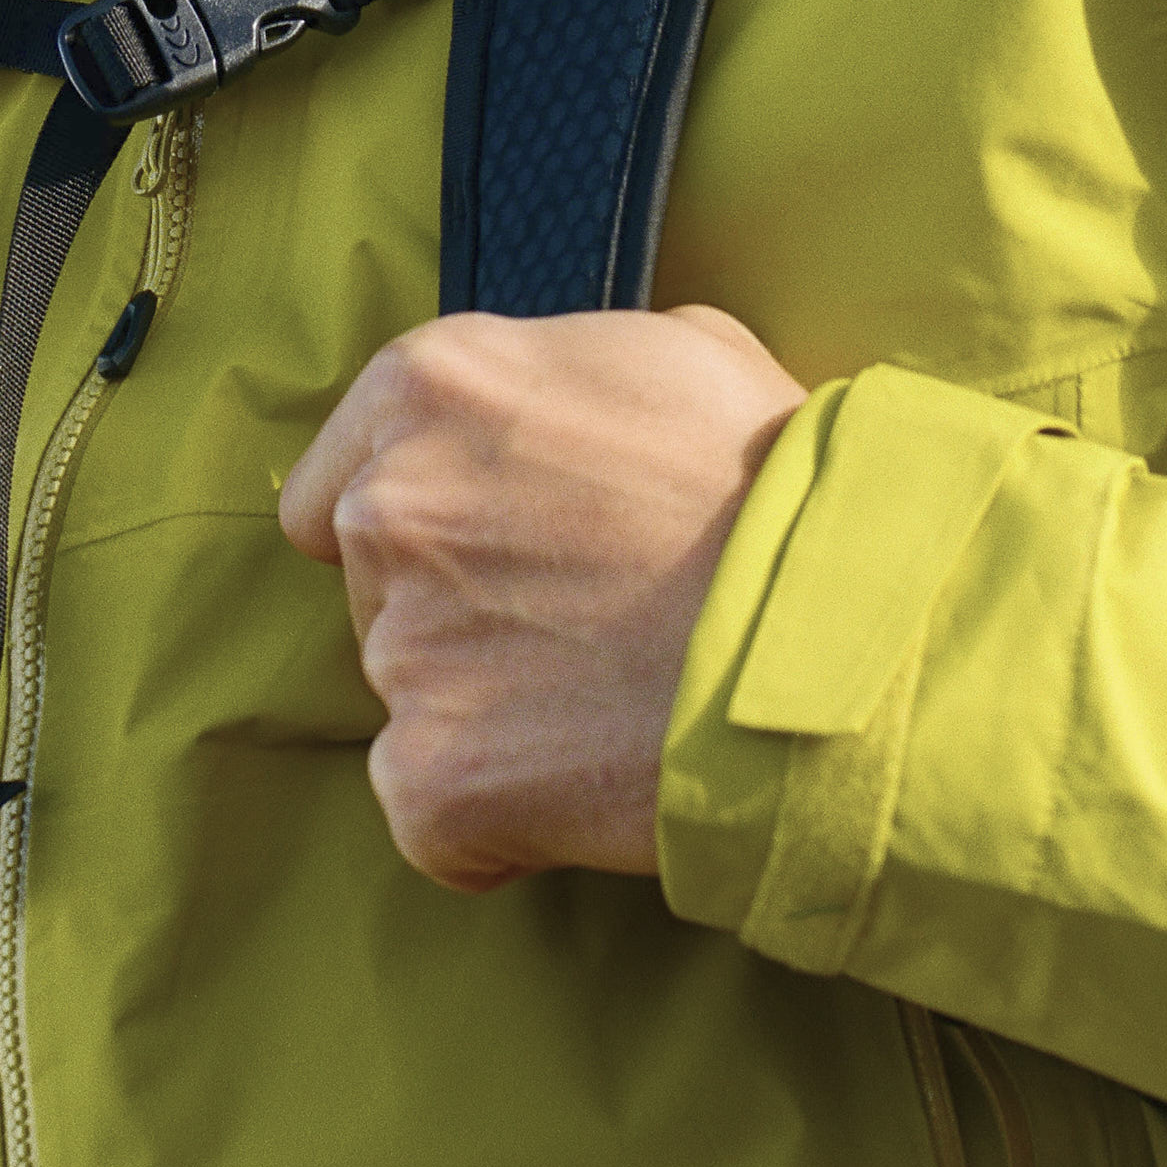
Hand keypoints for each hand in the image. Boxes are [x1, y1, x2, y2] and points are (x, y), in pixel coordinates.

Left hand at [278, 307, 806, 892]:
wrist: (831, 638)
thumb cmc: (775, 485)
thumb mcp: (681, 354)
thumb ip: (568, 376)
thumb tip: (555, 413)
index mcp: (430, 387)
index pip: (335, 475)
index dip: (412, 515)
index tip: (479, 545)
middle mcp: (389, 507)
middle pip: (375, 584)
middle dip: (458, 605)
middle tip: (579, 620)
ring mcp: (402, 649)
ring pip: (414, 692)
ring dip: (489, 704)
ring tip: (608, 698)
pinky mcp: (430, 776)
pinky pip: (433, 808)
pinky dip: (497, 813)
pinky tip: (593, 778)